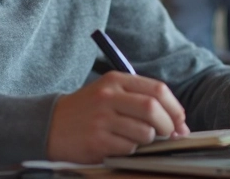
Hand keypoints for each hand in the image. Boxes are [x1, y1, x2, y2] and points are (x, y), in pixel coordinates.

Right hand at [46, 71, 190, 162]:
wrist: (49, 125)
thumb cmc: (88, 110)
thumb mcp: (110, 93)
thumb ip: (141, 100)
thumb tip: (178, 123)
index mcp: (115, 80)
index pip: (157, 89)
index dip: (175, 107)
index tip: (180, 121)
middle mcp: (108, 96)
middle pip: (153, 109)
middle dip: (168, 126)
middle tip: (169, 135)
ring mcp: (102, 119)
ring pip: (144, 132)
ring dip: (149, 141)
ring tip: (137, 139)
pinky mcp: (97, 141)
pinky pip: (129, 148)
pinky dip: (132, 150)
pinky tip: (119, 146)